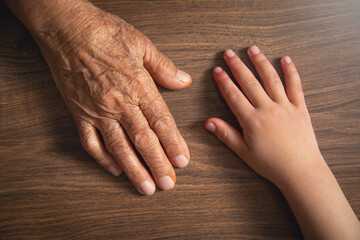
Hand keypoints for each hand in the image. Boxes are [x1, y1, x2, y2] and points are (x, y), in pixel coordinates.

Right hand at [24, 1, 190, 194]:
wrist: (67, 29)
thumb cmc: (104, 32)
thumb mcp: (141, 44)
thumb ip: (164, 67)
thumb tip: (183, 81)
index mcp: (138, 86)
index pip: (161, 122)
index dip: (173, 144)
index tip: (182, 161)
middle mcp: (119, 103)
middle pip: (143, 140)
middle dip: (158, 164)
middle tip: (168, 184)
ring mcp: (97, 111)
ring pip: (119, 147)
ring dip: (134, 170)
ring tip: (146, 187)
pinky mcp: (79, 113)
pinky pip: (90, 142)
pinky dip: (102, 159)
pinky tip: (114, 170)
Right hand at [204, 46, 359, 238]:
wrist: (300, 170)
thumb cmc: (270, 163)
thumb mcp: (244, 151)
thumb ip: (226, 134)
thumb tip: (208, 122)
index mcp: (252, 120)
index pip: (233, 95)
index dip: (223, 81)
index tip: (217, 70)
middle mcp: (267, 108)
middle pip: (249, 82)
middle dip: (237, 66)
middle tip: (228, 52)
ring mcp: (285, 106)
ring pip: (271, 78)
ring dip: (260, 62)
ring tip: (252, 49)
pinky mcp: (300, 107)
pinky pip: (295, 85)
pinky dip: (290, 71)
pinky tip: (285, 59)